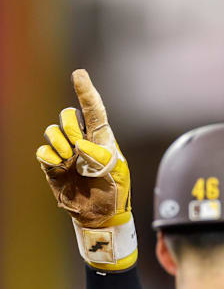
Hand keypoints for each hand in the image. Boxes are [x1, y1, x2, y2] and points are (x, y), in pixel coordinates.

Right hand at [36, 69, 135, 270]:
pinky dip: (49, 157)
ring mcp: (66, 151)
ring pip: (52, 131)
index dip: (85, 91)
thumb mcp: (117, 172)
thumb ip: (102, 156)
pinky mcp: (51, 164)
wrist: (100, 214)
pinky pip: (42, 151)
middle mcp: (83, 139)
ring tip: (70, 161)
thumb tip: (80, 145)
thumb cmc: (114, 190)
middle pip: (68, 116)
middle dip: (71, 128)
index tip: (78, 74)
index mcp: (103, 137)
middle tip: (79, 149)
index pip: (93, 109)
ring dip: (60, 144)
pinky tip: (59, 167)